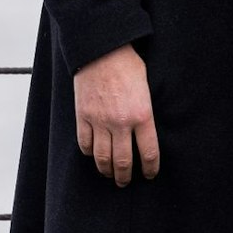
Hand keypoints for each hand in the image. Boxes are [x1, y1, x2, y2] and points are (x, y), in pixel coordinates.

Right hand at [73, 43, 159, 185]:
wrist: (101, 50)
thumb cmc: (129, 64)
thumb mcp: (148, 86)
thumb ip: (146, 110)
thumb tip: (146, 130)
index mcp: (142, 114)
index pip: (149, 152)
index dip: (150, 168)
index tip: (150, 175)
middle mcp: (121, 123)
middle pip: (123, 161)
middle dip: (125, 176)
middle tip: (126, 182)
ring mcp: (99, 122)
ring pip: (102, 158)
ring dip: (107, 170)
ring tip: (110, 175)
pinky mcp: (83, 117)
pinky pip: (85, 144)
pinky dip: (89, 153)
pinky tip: (94, 155)